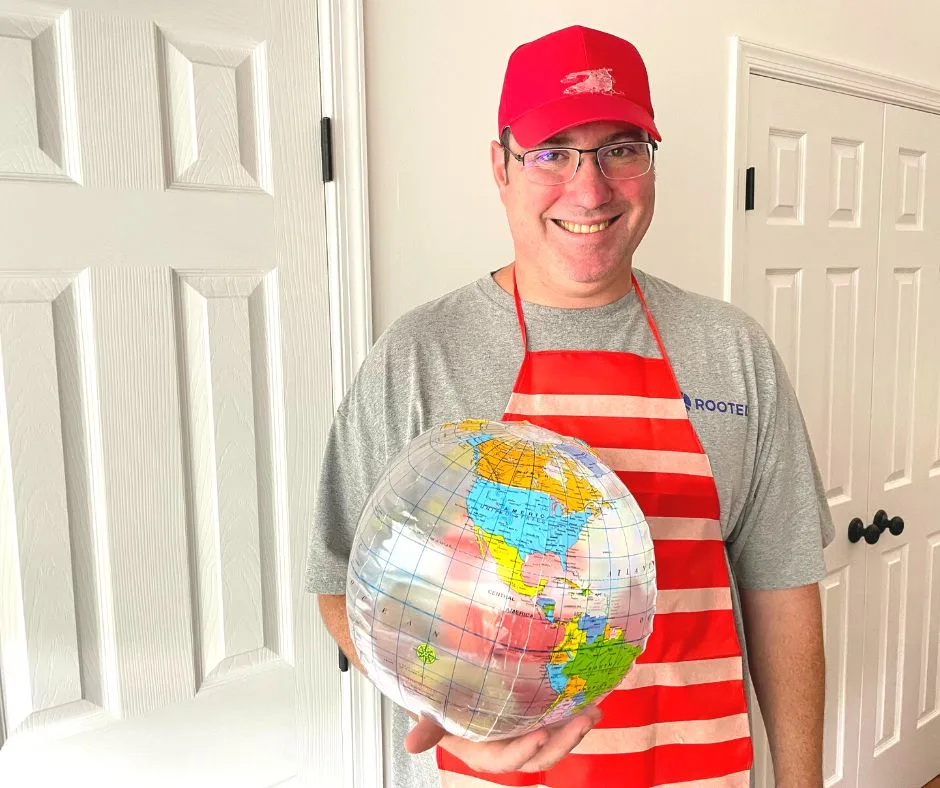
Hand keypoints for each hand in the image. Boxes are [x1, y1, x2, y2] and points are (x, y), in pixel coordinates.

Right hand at [403, 706, 601, 773]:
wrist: (444, 694)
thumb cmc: (438, 707)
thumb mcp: (430, 715)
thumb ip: (427, 730)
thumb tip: (410, 745)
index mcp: (483, 753)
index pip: (507, 759)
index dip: (524, 750)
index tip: (541, 733)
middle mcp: (507, 748)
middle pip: (539, 755)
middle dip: (564, 741)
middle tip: (583, 719)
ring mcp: (522, 734)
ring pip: (552, 741)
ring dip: (574, 729)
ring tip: (594, 711)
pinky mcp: (532, 719)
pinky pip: (555, 723)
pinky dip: (571, 715)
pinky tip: (589, 700)